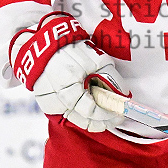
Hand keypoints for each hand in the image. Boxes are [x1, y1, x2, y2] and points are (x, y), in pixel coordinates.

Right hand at [10, 12, 129, 131]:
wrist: (44, 46)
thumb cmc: (71, 50)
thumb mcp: (96, 59)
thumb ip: (111, 78)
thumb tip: (123, 95)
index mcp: (70, 86)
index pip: (91, 111)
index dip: (108, 115)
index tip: (119, 114)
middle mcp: (58, 99)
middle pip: (84, 121)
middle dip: (102, 122)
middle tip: (114, 118)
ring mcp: (51, 103)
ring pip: (76, 121)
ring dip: (92, 121)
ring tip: (105, 117)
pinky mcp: (46, 104)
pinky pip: (66, 115)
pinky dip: (79, 116)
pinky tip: (89, 111)